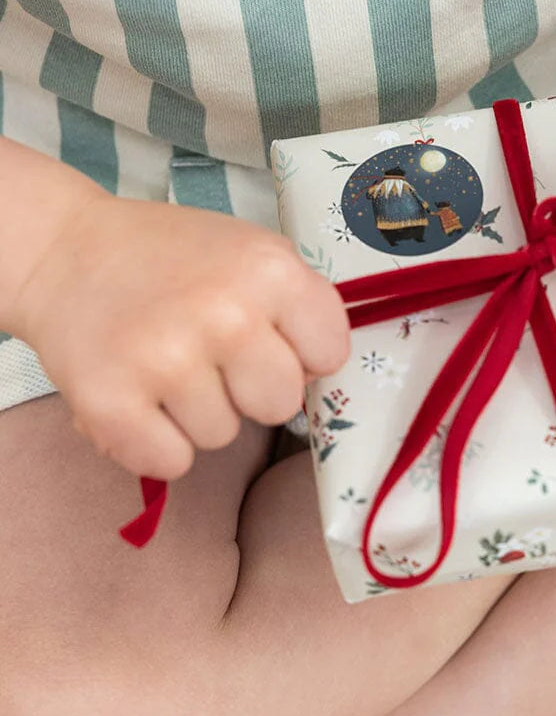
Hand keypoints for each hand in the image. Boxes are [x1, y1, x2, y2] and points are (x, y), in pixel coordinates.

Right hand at [12, 198, 349, 478]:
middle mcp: (226, 315)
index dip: (301, 355)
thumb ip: (296, 306)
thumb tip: (321, 373)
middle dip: (249, 389)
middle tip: (209, 355)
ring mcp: (167, 361)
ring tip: (164, 362)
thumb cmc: (169, 258)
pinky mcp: (112, 404)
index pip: (330, 353)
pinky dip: (154, 441)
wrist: (65, 253)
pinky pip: (171, 463)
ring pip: (223, 436)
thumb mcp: (251, 252)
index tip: (267, 340)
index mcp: (269, 271)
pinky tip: (139, 395)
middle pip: (280, 405)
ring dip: (196, 412)